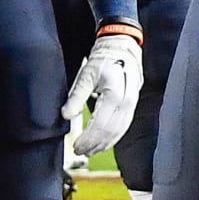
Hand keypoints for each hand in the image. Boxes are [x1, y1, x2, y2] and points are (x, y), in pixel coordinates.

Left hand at [63, 31, 143, 156]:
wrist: (122, 48)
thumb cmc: (104, 59)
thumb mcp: (86, 74)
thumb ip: (76, 96)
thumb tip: (66, 114)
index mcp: (115, 94)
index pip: (101, 125)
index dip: (88, 139)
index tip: (76, 145)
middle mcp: (127, 103)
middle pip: (110, 132)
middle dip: (94, 145)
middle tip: (79, 150)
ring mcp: (132, 106)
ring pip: (118, 132)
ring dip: (104, 144)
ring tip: (89, 151)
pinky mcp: (132, 106)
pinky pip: (123, 127)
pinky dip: (112, 137)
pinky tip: (102, 142)